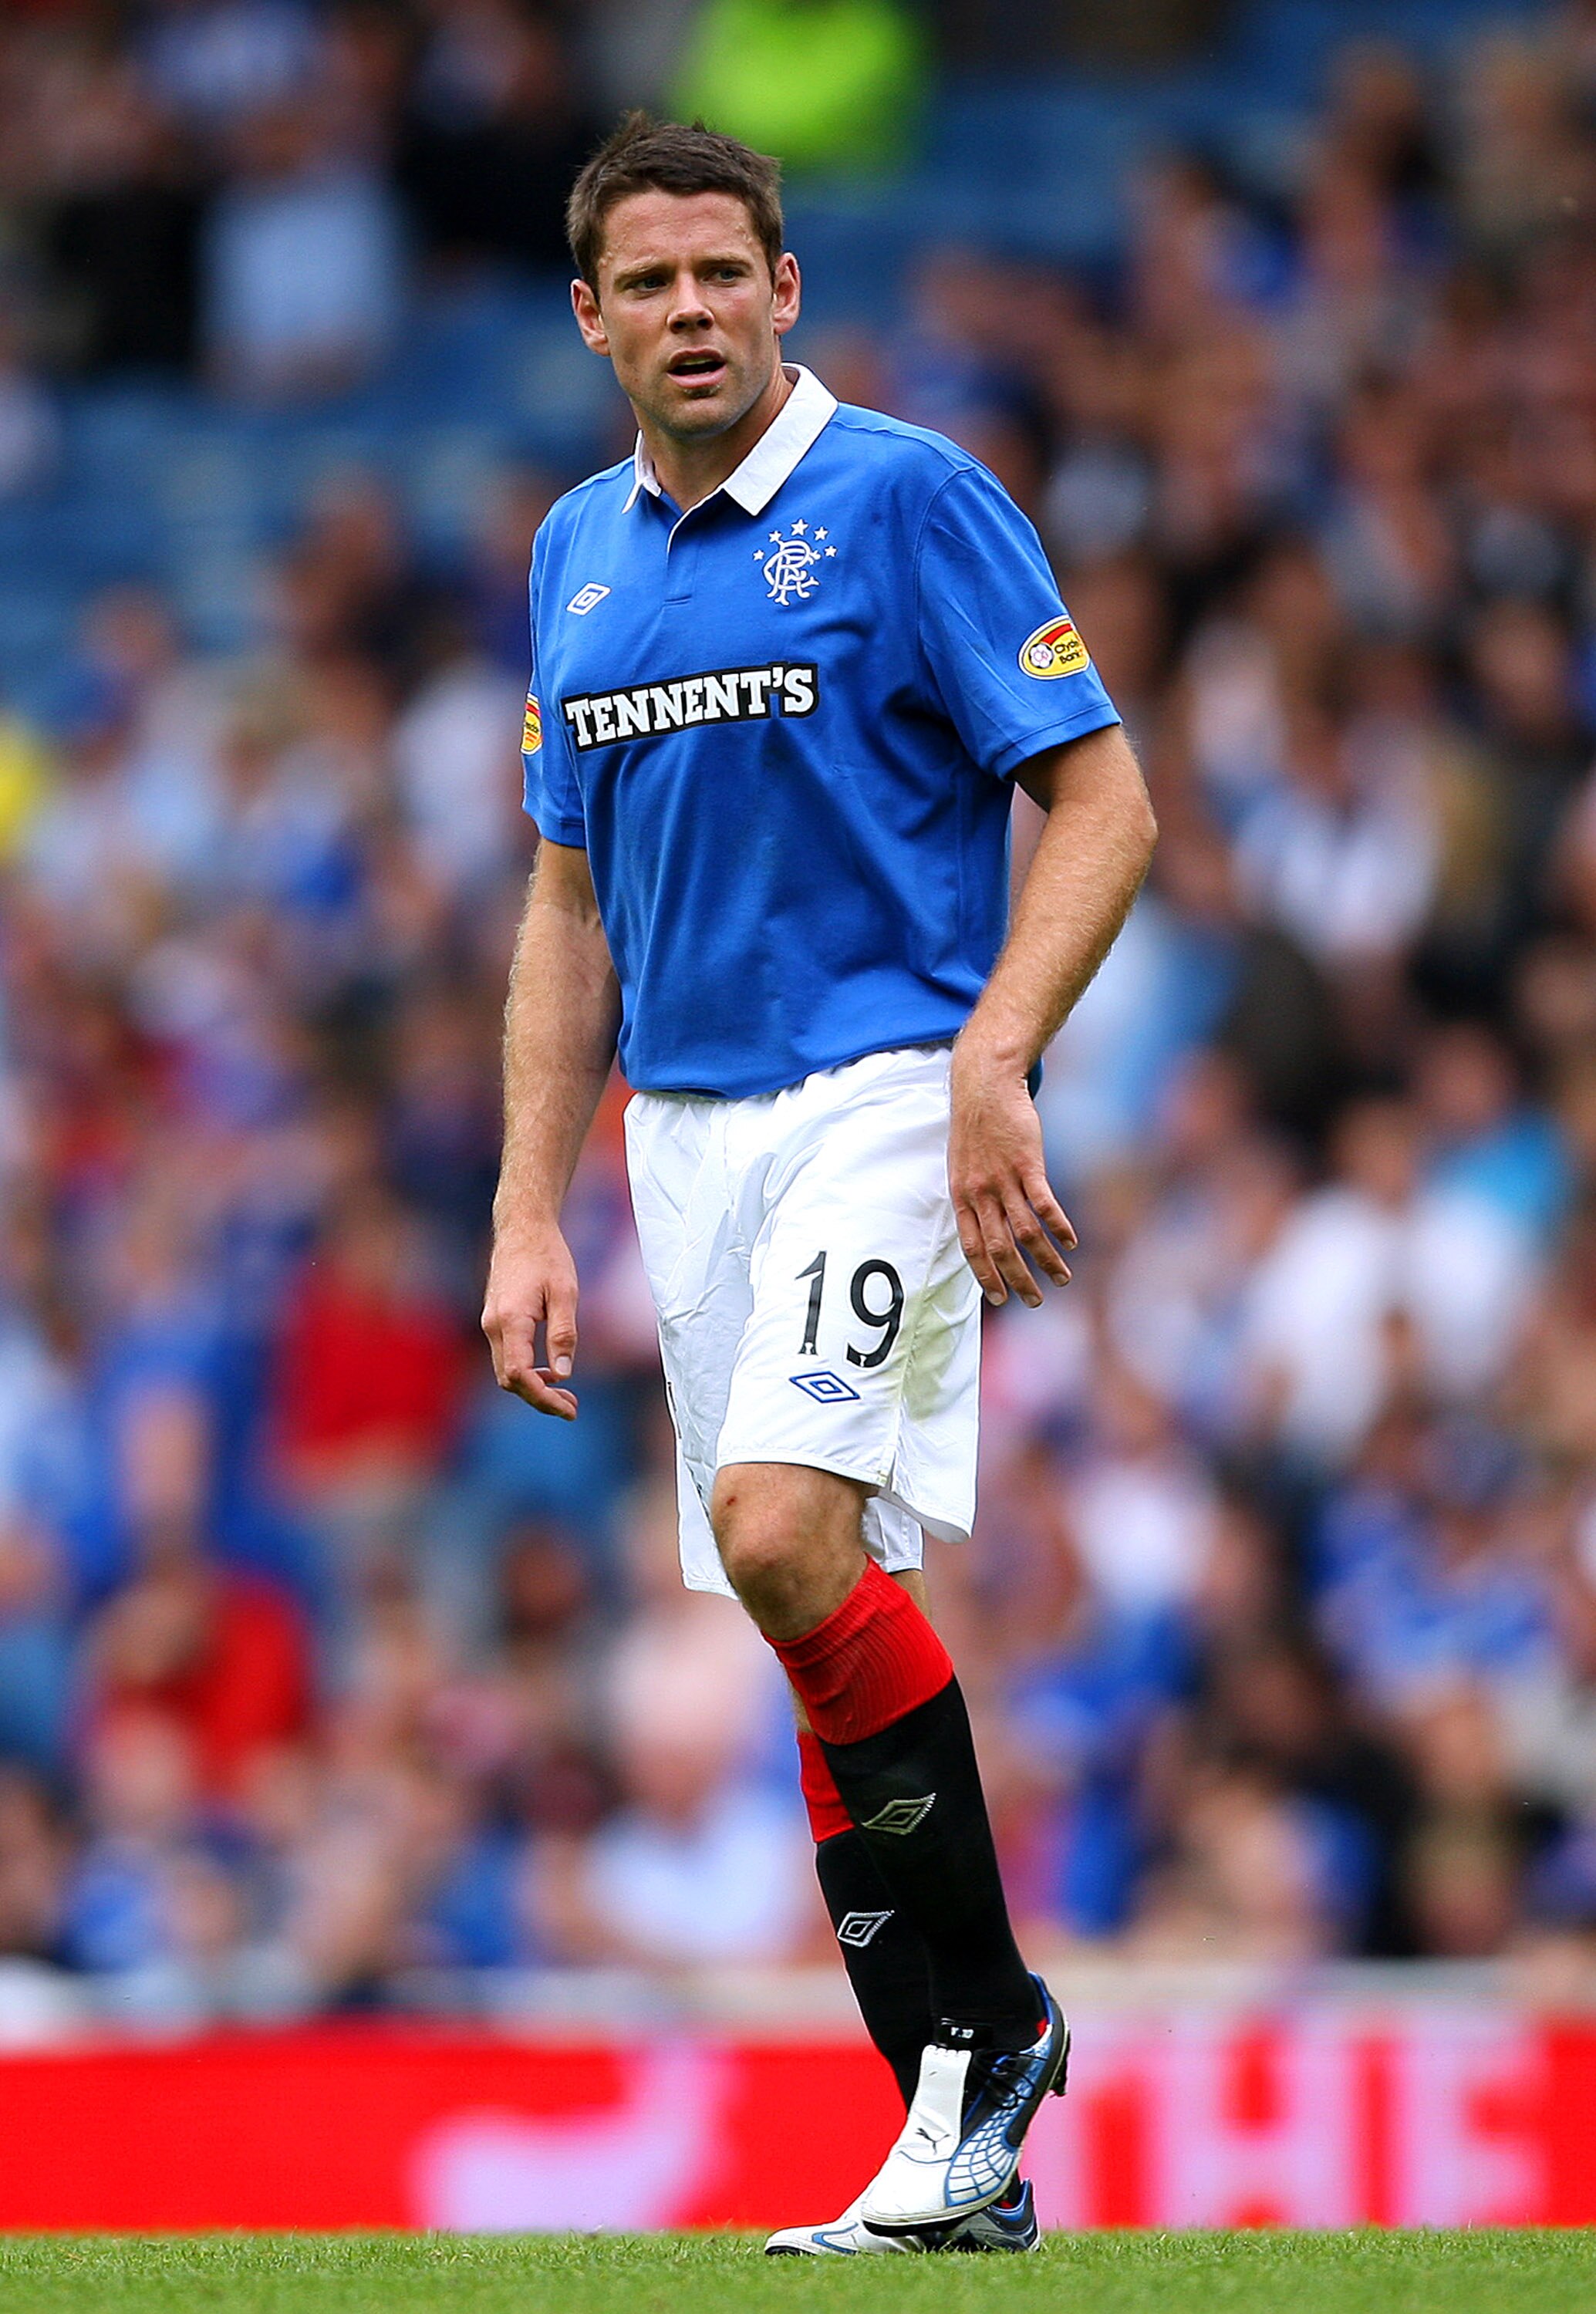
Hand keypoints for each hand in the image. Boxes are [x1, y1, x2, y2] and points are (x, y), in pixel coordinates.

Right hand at [481, 1220, 580, 1418]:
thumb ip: (563, 1334)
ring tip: (566, 1394)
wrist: (522, 1229)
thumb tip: (563, 1375)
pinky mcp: (495, 1321)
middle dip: (540, 1399)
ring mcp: (490, 1324)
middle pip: (509, 1380)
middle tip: (573, 1407)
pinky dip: (526, 1372)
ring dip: (533, 1388)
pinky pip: (506, 1357)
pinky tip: (550, 1372)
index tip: (569, 1409)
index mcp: (510, 1320)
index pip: (519, 1375)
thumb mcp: (565, 1293)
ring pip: (505, 1371)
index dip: (543, 1399)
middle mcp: (493, 1326)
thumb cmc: (547, 1256)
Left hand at [948, 1042, 1075, 1306]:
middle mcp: (980, 1193)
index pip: (971, 1248)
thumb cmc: (976, 1127)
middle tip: (1035, 1301)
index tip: (999, 1299)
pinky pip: (1044, 1205)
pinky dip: (1059, 1227)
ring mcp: (1003, 1180)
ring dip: (1046, 1260)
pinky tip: (1071, 1242)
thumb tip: (983, 1226)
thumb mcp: (963, 1166)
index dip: (985, 1276)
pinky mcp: (1028, 1164)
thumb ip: (973, 1197)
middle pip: (1000, 1248)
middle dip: (1018, 1280)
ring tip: (1063, 1278)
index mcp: (962, 1196)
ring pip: (1025, 1233)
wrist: (985, 1086)